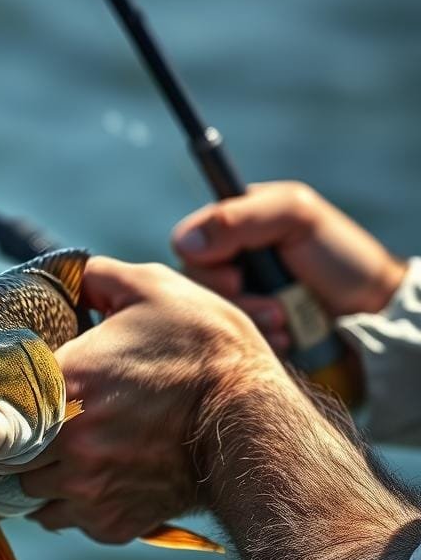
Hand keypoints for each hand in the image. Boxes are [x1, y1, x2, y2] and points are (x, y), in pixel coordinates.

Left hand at [19, 256, 282, 542]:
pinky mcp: (109, 521)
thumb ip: (98, 277)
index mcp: (62, 382)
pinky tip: (91, 478)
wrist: (256, 423)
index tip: (0, 394)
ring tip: (59, 454)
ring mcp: (85, 486)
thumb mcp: (153, 289)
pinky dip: (72, 504)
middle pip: (4, 452)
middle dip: (14, 440)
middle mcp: (64, 441)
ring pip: (30, 492)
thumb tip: (72, 275)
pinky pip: (67, 519)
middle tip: (26, 426)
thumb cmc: (206, 351)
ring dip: (39, 475)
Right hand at [172, 181, 406, 354]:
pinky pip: (228, 340)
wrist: (375, 308)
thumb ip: (240, 218)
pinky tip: (284, 338)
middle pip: (193, 284)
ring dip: (249, 321)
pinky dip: (256, 341)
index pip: (186, 243)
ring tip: (285, 322)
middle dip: (234, 299)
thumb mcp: (296, 217)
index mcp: (233, 226)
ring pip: (209, 315)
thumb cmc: (341, 254)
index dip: (204, 263)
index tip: (238, 275)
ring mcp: (236, 297)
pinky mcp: (244, 329)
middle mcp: (227, 261)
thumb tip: (183, 243)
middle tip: (272, 306)